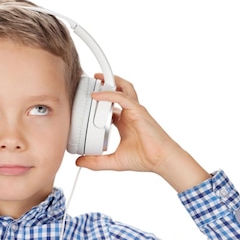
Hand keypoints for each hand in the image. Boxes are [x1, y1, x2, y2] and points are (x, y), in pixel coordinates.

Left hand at [76, 74, 209, 191]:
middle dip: (105, 86)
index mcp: (125, 123)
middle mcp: (130, 114)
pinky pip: (121, 97)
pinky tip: (97, 95)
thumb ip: (96, 162)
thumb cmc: (144, 158)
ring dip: (110, 82)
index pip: (110, 108)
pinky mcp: (138, 111)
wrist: (160, 159)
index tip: (85, 104)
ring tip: (96, 77)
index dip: (98, 104)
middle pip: (118, 93)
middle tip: (90, 82)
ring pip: (123, 89)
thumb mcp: (114, 161)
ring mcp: (135, 111)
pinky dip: (109, 94)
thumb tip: (79, 162)